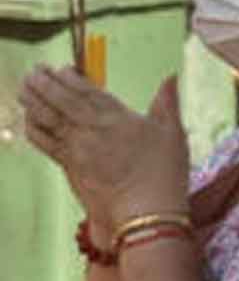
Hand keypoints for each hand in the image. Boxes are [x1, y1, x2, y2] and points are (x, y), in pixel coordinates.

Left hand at [21, 69, 189, 228]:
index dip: (69, 76)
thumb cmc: (164, 172)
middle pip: (59, 100)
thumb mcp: (173, 133)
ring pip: (46, 119)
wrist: (144, 213)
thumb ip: (167, 103)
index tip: (61, 67)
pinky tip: (29, 119)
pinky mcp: (68, 167)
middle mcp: (90, 130)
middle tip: (34, 71)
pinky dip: (33, 127)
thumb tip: (171, 77)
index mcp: (115, 117)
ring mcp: (75, 149)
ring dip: (32, 101)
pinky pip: (44, 142)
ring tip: (24, 88)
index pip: (84, 90)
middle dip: (43, 83)